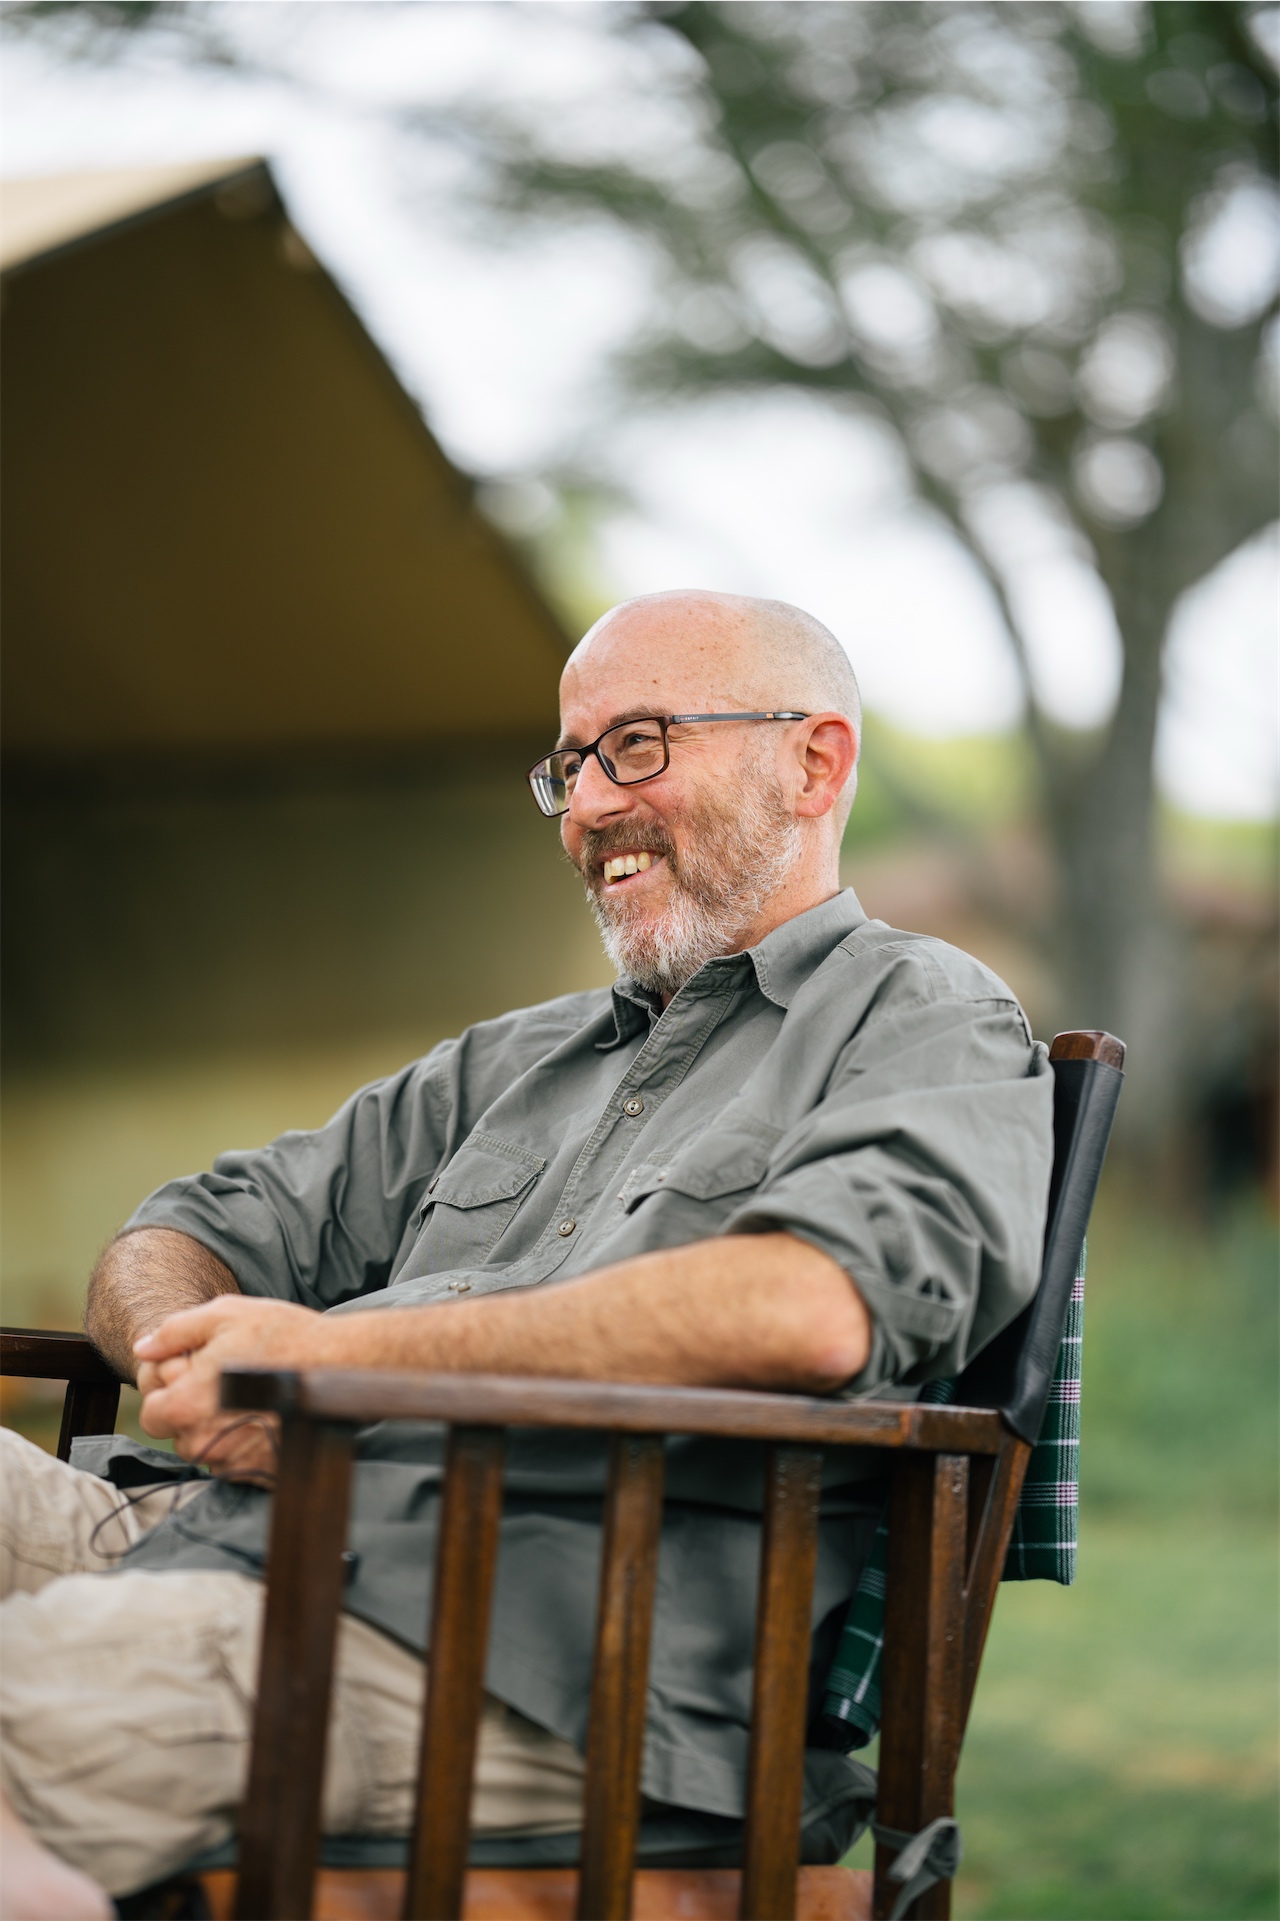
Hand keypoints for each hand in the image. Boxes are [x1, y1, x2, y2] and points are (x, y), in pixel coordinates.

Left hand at [135, 1297, 331, 1478]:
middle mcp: (206, 1442)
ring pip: (208, 1449)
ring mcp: (234, 1462)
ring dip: (219, 1427)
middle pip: (179, 1435)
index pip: (153, 1414)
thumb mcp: (225, 1316)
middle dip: (194, 1410)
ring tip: (252, 1395)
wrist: (343, 1364)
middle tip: (230, 1380)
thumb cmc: (283, 1335)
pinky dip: (245, 1442)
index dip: (171, 1390)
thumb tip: (142, 1349)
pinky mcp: (261, 1472)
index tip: (198, 1373)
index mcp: (187, 1405)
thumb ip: (175, 1332)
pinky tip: (266, 1414)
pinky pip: (236, 1462)